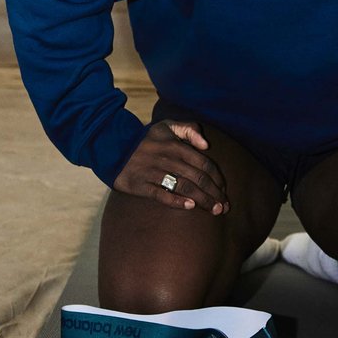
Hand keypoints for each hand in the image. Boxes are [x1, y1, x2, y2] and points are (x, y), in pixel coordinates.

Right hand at [113, 120, 229, 214]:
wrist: (113, 148)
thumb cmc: (146, 139)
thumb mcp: (167, 126)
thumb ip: (189, 129)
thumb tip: (206, 144)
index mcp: (175, 144)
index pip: (203, 163)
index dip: (217, 178)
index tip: (224, 191)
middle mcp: (167, 157)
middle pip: (197, 177)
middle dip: (213, 193)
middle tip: (224, 207)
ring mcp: (153, 171)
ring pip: (183, 186)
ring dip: (201, 200)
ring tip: (214, 210)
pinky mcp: (140, 184)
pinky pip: (161, 194)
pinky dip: (176, 200)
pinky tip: (190, 206)